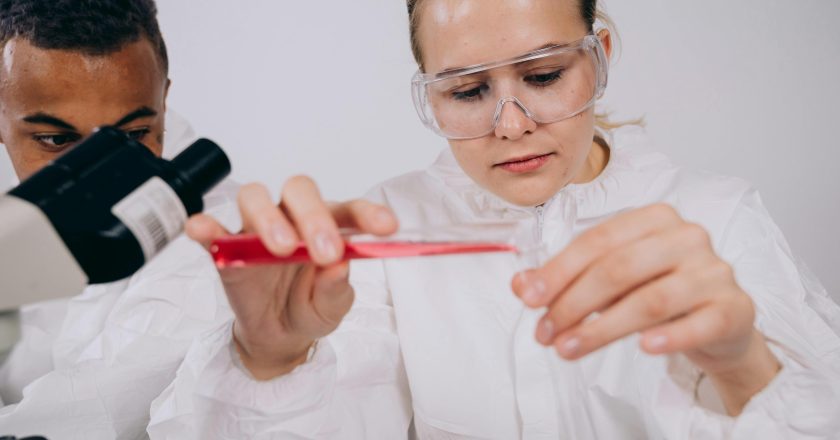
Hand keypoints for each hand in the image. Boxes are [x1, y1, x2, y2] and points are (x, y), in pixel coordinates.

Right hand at [188, 176, 396, 379]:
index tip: (387, 228)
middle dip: (314, 215)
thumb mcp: (331, 308)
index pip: (349, 209)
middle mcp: (294, 218)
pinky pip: (212, 230)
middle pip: (299, 190)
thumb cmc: (311, 308)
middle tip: (325, 251)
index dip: (368, 213)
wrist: (279, 335)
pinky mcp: (226, 247)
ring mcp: (257, 229)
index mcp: (329, 226)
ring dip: (269, 218)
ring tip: (282, 249)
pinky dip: (206, 226)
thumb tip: (338, 267)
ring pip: (255, 198)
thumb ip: (335, 290)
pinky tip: (203, 229)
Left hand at [511, 204, 779, 413]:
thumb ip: (566, 280)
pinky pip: (700, 322)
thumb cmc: (659, 291)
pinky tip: (644, 348)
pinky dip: (670, 335)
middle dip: (573, 303)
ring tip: (569, 349)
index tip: (530, 299)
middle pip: (618, 268)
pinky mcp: (734, 307)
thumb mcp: (610, 282)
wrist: (719, 322)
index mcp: (653, 218)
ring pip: (651, 299)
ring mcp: (714, 271)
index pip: (597, 241)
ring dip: (603, 328)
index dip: (559, 271)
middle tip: (546, 333)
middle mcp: (687, 236)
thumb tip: (522, 284)